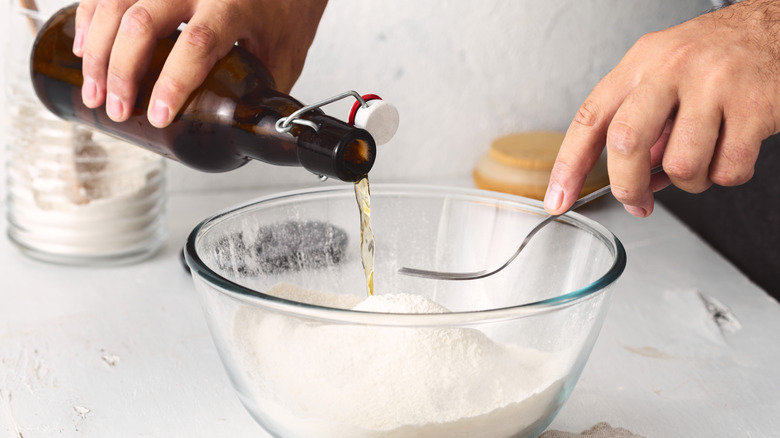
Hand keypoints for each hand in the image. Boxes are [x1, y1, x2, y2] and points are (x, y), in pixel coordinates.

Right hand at [72, 0, 326, 126]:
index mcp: (234, 7)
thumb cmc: (286, 12)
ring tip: (94, 90)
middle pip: (143, 22)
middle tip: (115, 109)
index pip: (197, 44)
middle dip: (120, 71)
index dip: (172, 82)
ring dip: (97, 48)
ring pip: (117, 2)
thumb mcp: (285, 57)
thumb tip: (241, 137)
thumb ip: (261, 93)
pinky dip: (90, 17)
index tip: (157, 115)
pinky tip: (84, 48)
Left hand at [545, 0, 779, 216]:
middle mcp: (673, 69)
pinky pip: (727, 170)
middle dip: (627, 185)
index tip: (557, 199)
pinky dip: (726, 175)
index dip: (568, 165)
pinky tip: (730, 152)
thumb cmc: (713, 58)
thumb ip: (640, 123)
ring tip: (700, 159)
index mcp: (641, 63)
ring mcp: (715, 86)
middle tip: (637, 200)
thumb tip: (630, 182)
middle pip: (626, 143)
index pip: (590, 118)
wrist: (776, 29)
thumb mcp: (663, 74)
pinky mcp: (755, 107)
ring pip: (680, 166)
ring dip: (688, 182)